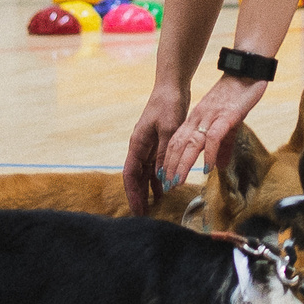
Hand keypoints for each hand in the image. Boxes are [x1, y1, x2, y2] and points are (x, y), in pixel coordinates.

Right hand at [121, 81, 189, 214]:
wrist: (172, 86)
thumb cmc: (168, 104)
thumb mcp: (169, 129)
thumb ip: (165, 154)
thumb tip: (161, 178)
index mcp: (138, 144)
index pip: (131, 175)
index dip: (133, 194)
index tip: (137, 210)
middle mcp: (141, 147)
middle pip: (136, 177)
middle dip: (138, 196)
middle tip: (144, 216)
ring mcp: (149, 145)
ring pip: (145, 173)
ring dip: (147, 189)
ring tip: (153, 207)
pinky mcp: (159, 143)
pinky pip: (155, 166)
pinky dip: (158, 178)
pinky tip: (164, 189)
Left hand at [158, 75, 271, 198]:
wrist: (246, 72)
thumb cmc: (236, 98)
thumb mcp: (226, 125)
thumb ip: (222, 147)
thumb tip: (218, 167)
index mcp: (196, 120)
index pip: (176, 142)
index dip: (169, 160)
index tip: (165, 178)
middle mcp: (198, 118)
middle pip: (178, 145)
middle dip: (171, 167)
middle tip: (166, 186)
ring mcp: (211, 117)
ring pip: (191, 143)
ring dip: (183, 163)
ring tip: (177, 181)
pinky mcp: (226, 116)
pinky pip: (214, 137)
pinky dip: (209, 154)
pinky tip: (208, 168)